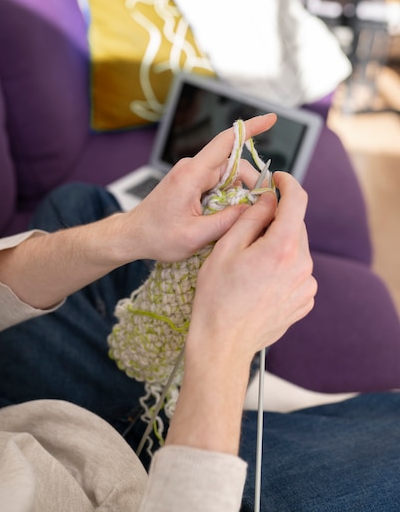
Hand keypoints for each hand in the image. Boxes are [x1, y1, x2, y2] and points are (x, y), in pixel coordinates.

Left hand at [126, 114, 276, 261]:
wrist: (133, 235)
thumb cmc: (157, 236)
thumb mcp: (196, 236)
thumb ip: (228, 221)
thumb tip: (254, 209)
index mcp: (192, 174)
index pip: (226, 142)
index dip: (251, 128)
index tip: (271, 119)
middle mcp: (192, 168)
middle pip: (234, 165)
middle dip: (251, 185)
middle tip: (259, 211)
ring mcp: (191, 174)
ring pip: (228, 177)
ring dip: (237, 195)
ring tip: (231, 220)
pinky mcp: (191, 182)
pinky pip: (218, 184)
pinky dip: (226, 198)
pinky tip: (222, 217)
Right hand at [187, 171, 316, 363]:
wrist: (223, 343)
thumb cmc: (217, 298)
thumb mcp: (225, 249)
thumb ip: (251, 218)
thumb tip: (268, 199)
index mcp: (282, 248)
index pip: (297, 200)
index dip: (288, 183)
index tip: (277, 179)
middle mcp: (302, 265)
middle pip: (296, 225)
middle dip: (276, 218)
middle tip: (250, 226)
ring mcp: (306, 285)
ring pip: (296, 248)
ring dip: (278, 244)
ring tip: (250, 261)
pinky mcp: (304, 300)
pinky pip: (297, 271)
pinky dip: (283, 266)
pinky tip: (260, 279)